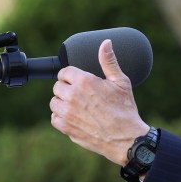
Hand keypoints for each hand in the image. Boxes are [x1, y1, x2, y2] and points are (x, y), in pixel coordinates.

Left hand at [49, 39, 149, 164]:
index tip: (78, 81)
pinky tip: (74, 117)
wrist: (126, 139)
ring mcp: (67, 112)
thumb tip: (106, 43)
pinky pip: (54, 118)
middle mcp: (72, 95)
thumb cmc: (125, 109)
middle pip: (58, 86)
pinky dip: (61, 117)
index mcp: (84, 81)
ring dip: (62, 103)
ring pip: (54, 102)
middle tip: (81, 95)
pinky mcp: (66, 127)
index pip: (65, 71)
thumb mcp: (121, 82)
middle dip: (67, 88)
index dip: (72, 75)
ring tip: (77, 106)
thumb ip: (109, 61)